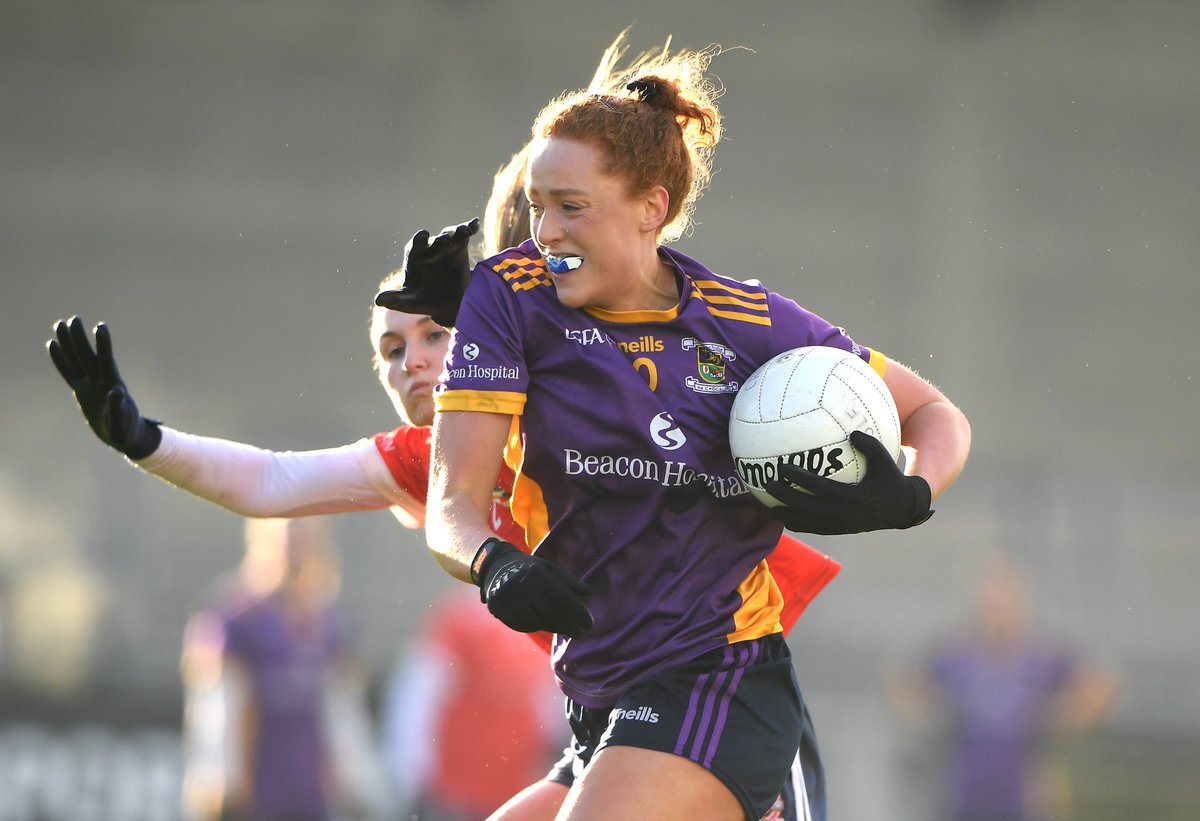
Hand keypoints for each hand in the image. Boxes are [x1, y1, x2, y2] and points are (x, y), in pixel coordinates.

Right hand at [47, 317, 161, 459]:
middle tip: (74, 319)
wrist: (123, 436)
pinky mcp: (81, 390)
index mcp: (113, 385)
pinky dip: (61, 360)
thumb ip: (118, 407)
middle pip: (88, 356)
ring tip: (60, 324)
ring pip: (77, 360)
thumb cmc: (126, 429)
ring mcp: (90, 384)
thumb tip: (116, 391)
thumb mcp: (122, 421)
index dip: (104, 345)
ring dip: (70, 343)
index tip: (100, 327)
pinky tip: (53, 345)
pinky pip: (68, 372)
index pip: (106, 361)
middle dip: (80, 338)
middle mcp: (100, 381)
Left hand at [374, 218, 479, 327]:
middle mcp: (429, 249)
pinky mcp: (459, 246)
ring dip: (457, 233)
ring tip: (464, 231)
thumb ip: (396, 300)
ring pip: (450, 236)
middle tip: (445, 240)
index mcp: (414, 259)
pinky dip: (469, 228)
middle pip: (434, 243)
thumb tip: (378, 300)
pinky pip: (464, 235)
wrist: (449, 303)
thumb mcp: (410, 303)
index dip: (419, 243)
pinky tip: (475, 224)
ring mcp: (445, 246)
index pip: (415, 249)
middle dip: (440, 241)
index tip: (422, 236)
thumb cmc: (425, 301)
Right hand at [471, 539, 594, 637]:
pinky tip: (545, 626)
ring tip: (565, 629)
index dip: (579, 613)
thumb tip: (593, 592)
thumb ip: (571, 582)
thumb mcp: (551, 569)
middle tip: (580, 633)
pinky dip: (536, 628)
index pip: (564, 599)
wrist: (496, 567)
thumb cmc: (531, 568)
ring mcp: (509, 600)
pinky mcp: (499, 610)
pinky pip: (523, 626)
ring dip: (554, 628)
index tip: (589, 625)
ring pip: (538, 622)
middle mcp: (523, 588)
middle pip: (552, 614)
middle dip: (569, 625)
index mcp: (539, 575)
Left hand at [763, 431, 932, 534]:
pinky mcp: (841, 530)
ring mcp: (842, 525)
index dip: (801, 478)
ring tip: (769, 509)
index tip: (783, 468)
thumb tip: (853, 432)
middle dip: (786, 498)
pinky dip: (800, 525)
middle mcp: (845, 514)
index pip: (820, 488)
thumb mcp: (886, 460)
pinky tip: (785, 519)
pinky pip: (816, 528)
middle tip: (768, 485)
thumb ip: (870, 445)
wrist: (902, 509)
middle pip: (808, 507)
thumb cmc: (891, 479)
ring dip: (789, 516)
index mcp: (854, 497)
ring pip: (809, 522)